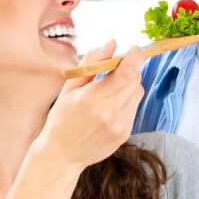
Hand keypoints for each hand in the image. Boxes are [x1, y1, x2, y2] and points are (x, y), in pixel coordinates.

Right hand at [39, 40, 144, 172]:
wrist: (62, 154)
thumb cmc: (62, 118)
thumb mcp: (69, 87)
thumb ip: (91, 62)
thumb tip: (112, 43)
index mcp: (92, 99)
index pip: (126, 73)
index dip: (135, 57)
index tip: (134, 50)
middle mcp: (109, 113)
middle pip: (135, 81)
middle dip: (130, 69)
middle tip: (117, 68)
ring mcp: (119, 126)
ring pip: (137, 94)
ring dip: (129, 85)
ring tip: (109, 91)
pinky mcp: (124, 134)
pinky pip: (134, 109)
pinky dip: (126, 102)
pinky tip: (109, 108)